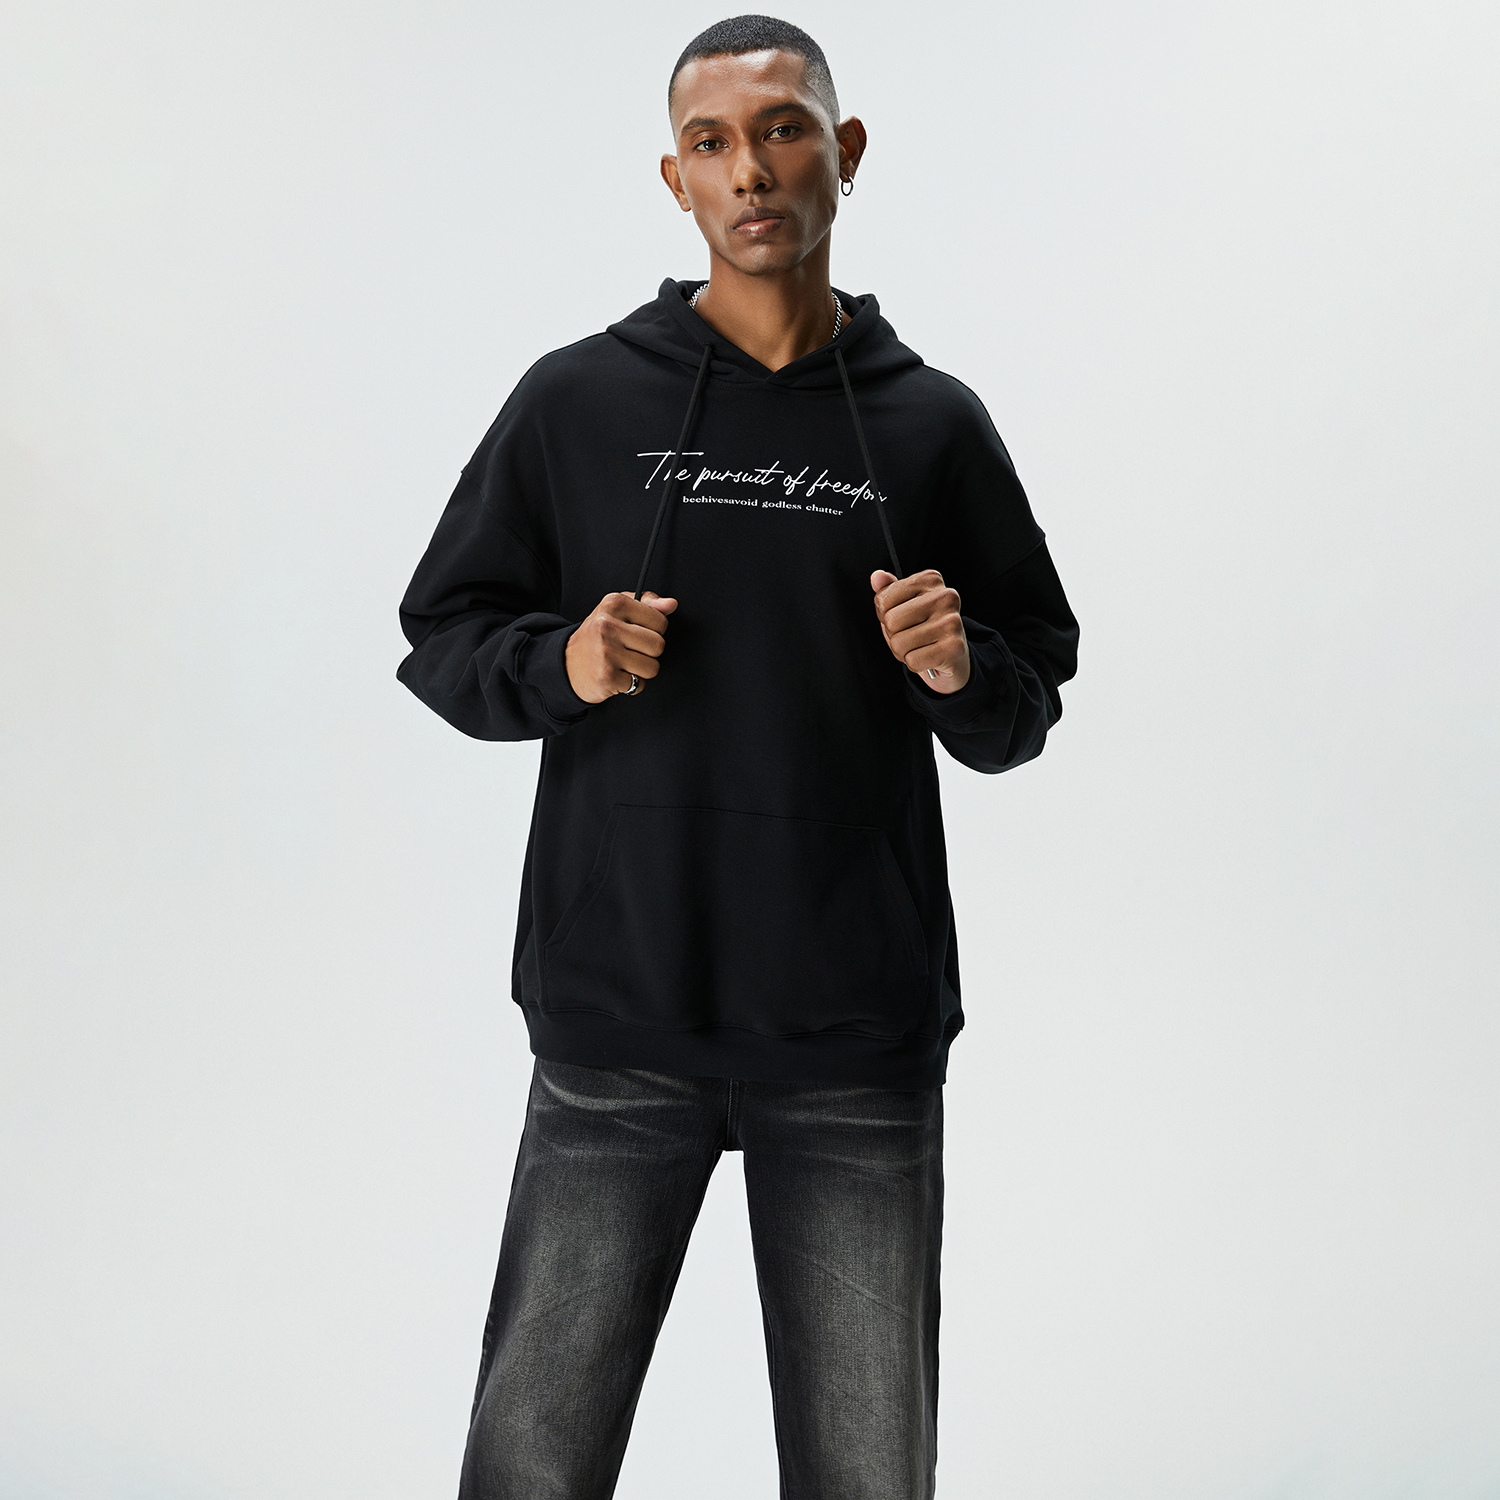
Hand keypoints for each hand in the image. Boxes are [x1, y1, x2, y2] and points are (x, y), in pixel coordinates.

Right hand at [565, 591, 677, 702]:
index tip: (637, 633)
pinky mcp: (607, 677)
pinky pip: (639, 684)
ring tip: (624, 664)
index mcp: (613, 604)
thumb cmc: (597, 636)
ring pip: (652, 667)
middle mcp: (607, 626)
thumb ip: (647, 603)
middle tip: (630, 651)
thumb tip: (671, 604)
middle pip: (658, 645)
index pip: (660, 621)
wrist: (565, 665)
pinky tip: (616, 676)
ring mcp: (606, 652)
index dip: (654, 631)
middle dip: (649, 653)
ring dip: (642, 671)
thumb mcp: (617, 611)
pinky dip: (631, 685)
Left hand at [870, 570, 970, 693]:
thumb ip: (887, 591)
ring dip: (903, 652)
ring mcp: (952, 621)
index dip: (884, 615)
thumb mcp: (902, 605)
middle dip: (893, 635)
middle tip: (911, 636)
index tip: (902, 618)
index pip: (883, 600)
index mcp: (930, 580)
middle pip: (890, 621)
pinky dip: (914, 664)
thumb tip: (877, 576)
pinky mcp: (954, 647)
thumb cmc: (923, 627)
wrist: (952, 655)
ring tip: (919, 647)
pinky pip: (912, 660)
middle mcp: (945, 596)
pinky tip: (928, 657)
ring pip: (899, 643)